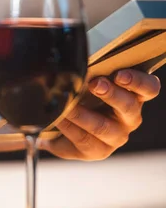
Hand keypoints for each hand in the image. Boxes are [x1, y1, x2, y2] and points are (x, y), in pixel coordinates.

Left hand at [39, 69, 160, 159]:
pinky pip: (84, 139)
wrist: (63, 126)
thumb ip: (90, 69)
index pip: (149, 88)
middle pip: (129, 106)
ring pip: (103, 126)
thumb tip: (74, 57)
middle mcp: (129, 117)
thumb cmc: (82, 94)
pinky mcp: (98, 151)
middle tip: (94, 84)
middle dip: (111, 94)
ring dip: (82, 114)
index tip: (120, 75)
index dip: (138, 81)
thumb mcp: (88, 79)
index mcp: (134, 95)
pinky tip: (58, 117)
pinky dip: (69, 126)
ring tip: (67, 104)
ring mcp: (116, 137)